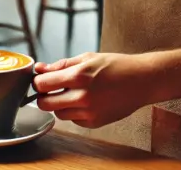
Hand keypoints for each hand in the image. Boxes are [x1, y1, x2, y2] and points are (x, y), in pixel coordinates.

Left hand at [33, 52, 163, 128]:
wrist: (142, 80)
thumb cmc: (115, 66)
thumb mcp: (87, 58)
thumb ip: (60, 65)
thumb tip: (39, 69)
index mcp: (78, 76)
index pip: (42, 84)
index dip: (38, 82)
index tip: (41, 80)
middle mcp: (82, 97)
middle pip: (45, 104)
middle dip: (44, 96)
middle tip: (51, 89)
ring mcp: (89, 112)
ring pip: (58, 114)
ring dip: (59, 105)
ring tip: (72, 93)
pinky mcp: (95, 122)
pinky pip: (73, 120)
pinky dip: (74, 112)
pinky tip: (85, 101)